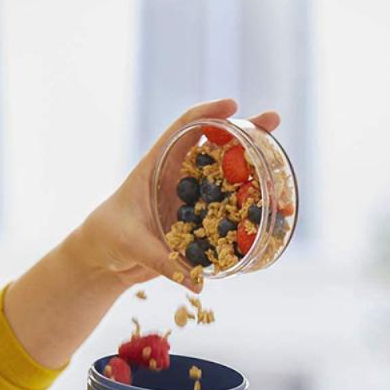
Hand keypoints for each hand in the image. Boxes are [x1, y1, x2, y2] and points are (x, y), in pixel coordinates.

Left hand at [78, 99, 280, 290]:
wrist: (105, 258)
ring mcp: (193, 198)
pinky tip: (274, 218)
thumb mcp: (132, 243)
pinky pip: (228, 213)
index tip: (232, 105)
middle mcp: (179, 176)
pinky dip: (250, 213)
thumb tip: (198, 283)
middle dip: (247, 131)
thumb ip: (162, 260)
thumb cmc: (108, 237)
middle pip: (217, 146)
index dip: (208, 114)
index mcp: (157, 165)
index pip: (184, 129)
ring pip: (230, 179)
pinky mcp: (199, 221)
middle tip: (274, 120)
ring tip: (284, 178)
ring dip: (258, 175)